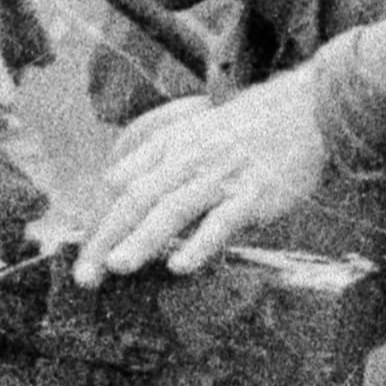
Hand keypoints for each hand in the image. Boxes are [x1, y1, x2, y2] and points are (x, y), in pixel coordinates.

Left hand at [66, 69, 335, 282]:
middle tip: (85, 275)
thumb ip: (156, 161)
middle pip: (137, 199)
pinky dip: (200, 244)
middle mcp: (188, 160)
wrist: (303, 110)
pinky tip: (180, 267)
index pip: (120, 184)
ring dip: (143, 239)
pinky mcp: (253, 196)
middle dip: (106, 238)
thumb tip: (117, 188)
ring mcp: (221, 177)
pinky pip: (222, 222)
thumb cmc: (243, 130)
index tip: (82, 254)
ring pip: (173, 210)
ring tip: (117, 266)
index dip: (98, 220)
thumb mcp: (191, 133)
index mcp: (169, 145)